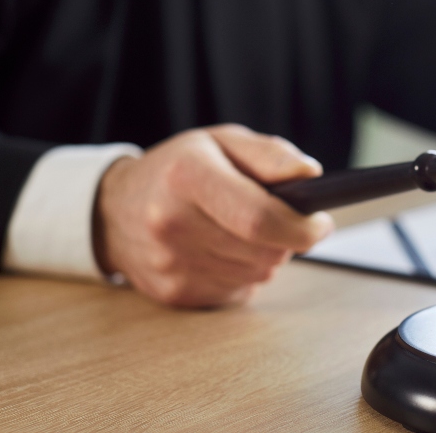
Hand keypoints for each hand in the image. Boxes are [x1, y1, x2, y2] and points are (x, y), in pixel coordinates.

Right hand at [93, 124, 334, 307]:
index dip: (301, 227)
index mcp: (187, 177)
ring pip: (256, 274)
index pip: (259, 218)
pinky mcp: (173, 293)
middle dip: (288, 239)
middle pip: (263, 250)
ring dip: (267, 256)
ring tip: (248, 232)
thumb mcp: (221, 142)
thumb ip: (270, 155)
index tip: (322, 222)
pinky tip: (226, 251)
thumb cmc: (178, 169)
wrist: (113, 209)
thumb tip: (311, 175)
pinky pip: (236, 291)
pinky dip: (244, 273)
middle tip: (285, 222)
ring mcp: (169, 263)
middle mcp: (171, 223)